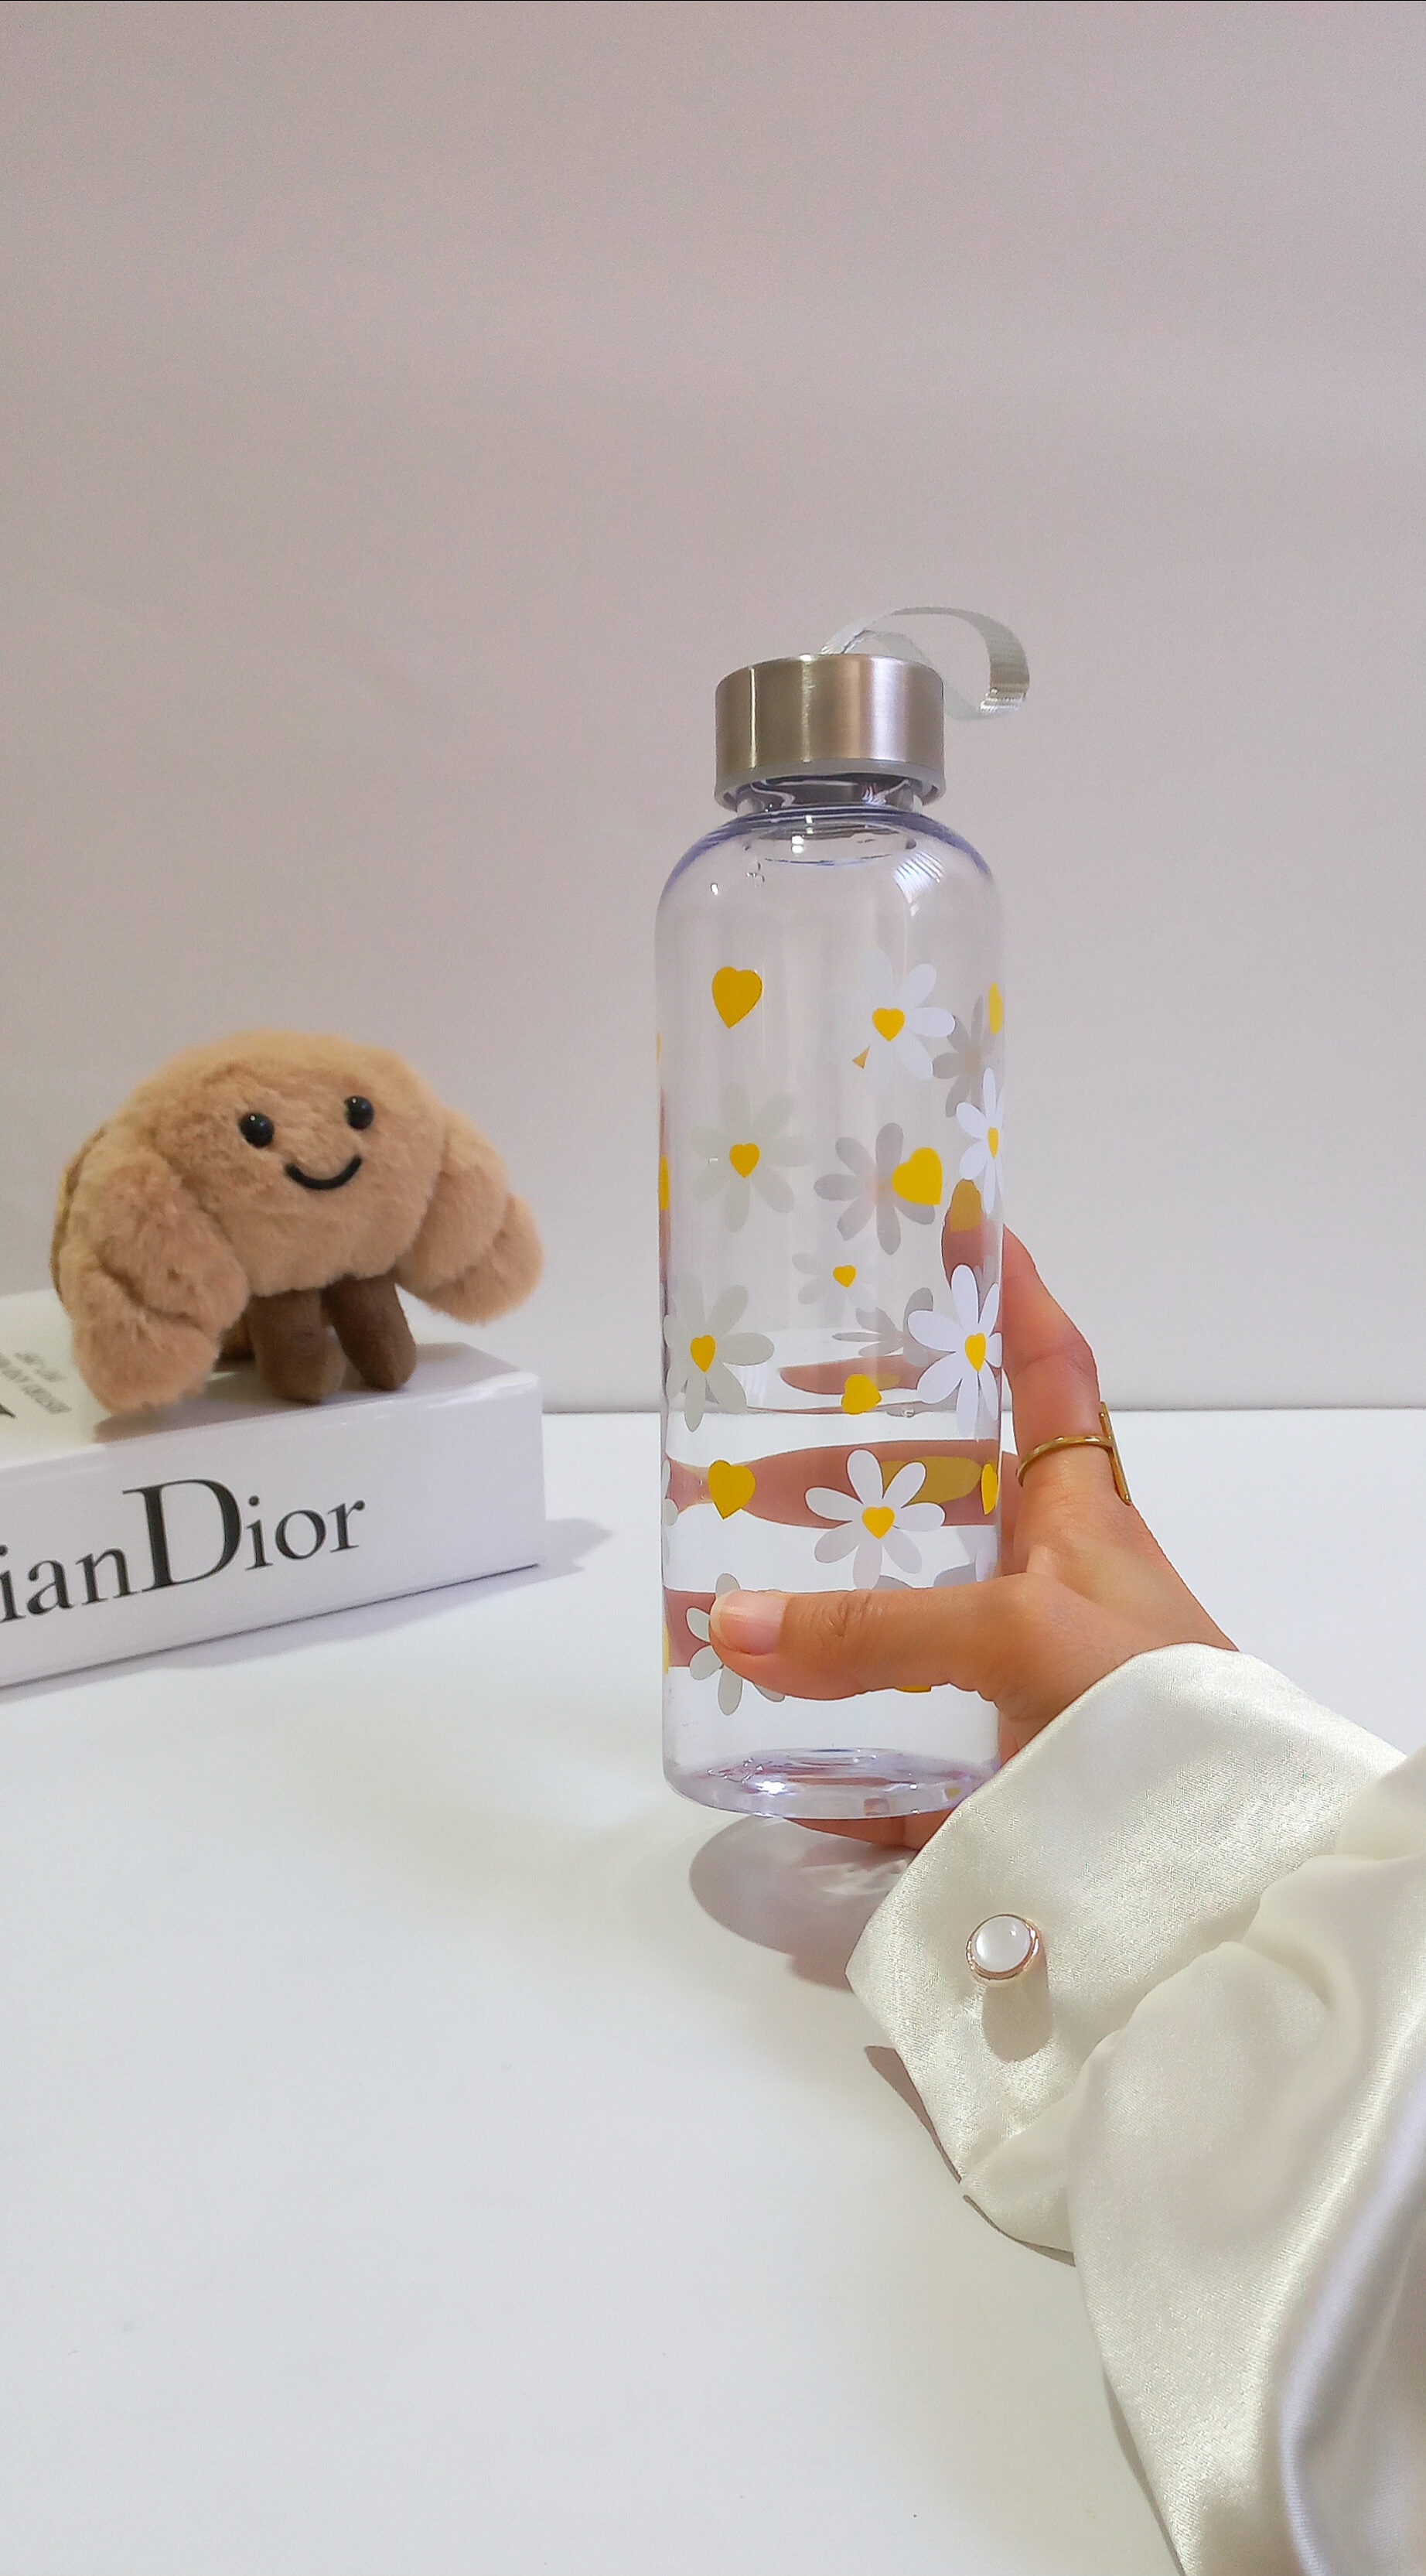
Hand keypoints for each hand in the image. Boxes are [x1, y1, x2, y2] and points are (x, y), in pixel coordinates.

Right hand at [708, 1233, 1233, 1845]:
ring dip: (821, 1597)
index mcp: (1078, 1511)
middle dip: (851, 1458)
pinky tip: (754, 1734)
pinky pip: (891, 1744)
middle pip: (942, 1489)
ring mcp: (1015, 1675)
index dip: (1006, 1294)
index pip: (1045, 1372)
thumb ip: (875, 1631)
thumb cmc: (1151, 1707)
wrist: (1220, 1868)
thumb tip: (728, 1622)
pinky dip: (824, 1742)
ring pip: (904, 1612)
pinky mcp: (986, 1770)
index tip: (954, 1222)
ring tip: (727, 1590)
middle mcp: (1044, 1579)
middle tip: (753, 1450)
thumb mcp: (1014, 1631)